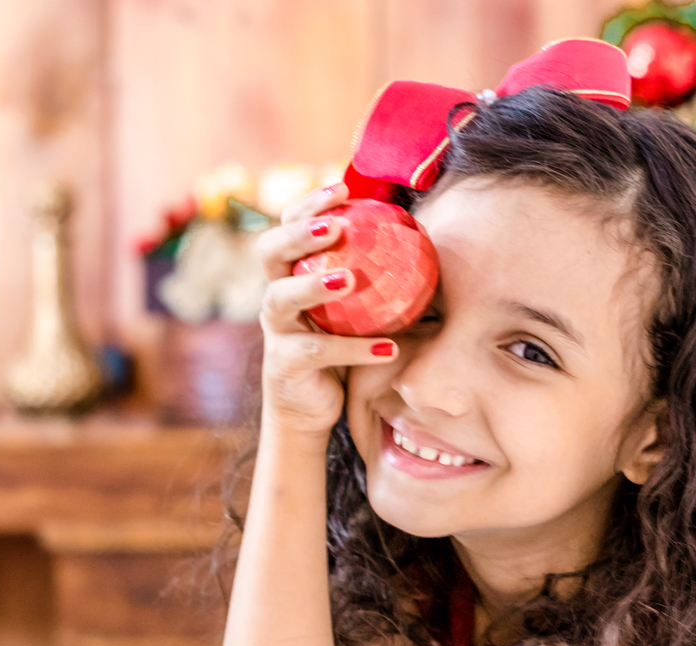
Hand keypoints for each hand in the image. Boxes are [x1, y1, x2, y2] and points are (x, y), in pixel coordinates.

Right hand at [256, 184, 398, 435]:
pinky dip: (357, 349)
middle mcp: (275, 297)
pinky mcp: (285, 365)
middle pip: (270, 252)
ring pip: (281, 299)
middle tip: (336, 227)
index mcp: (290, 275)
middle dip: (299, 234)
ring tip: (350, 281)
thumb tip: (426, 242)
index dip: (308, 204)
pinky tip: (391, 348)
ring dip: (313, 285)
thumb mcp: (357, 311)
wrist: (312, 407)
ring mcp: (275, 332)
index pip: (288, 227)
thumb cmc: (341, 348)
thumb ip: (377, 279)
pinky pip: (318, 353)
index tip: (343, 188)